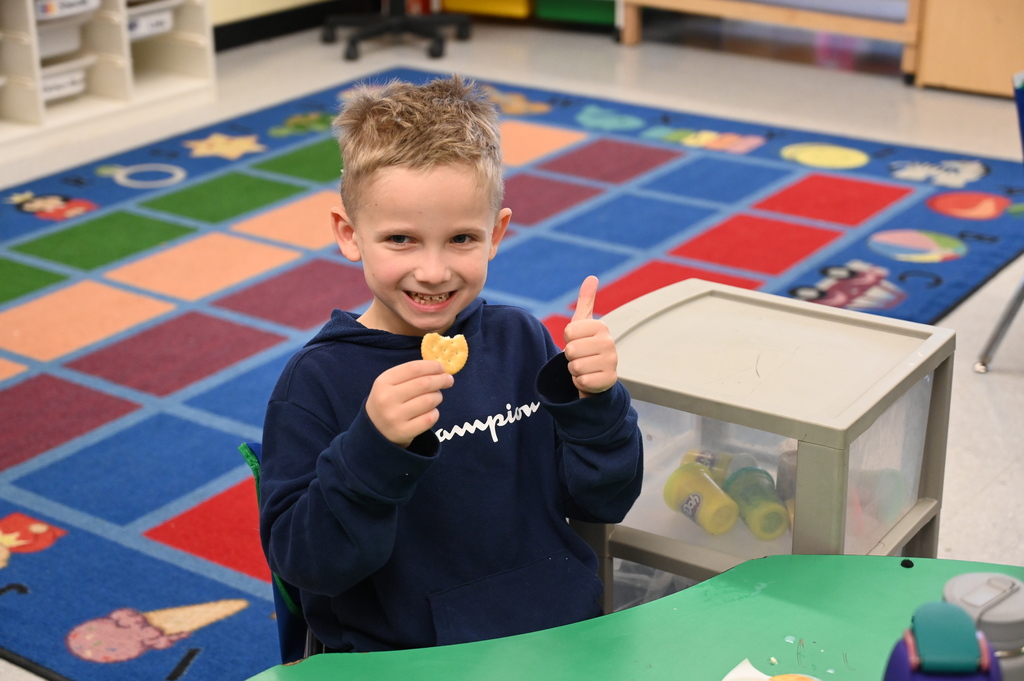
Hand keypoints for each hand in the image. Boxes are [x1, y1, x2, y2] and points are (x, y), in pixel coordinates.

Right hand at [365, 360, 453, 447]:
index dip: (432, 366)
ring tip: (436, 397)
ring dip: (438, 396)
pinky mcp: (404, 432)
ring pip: (429, 400)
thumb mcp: (390, 384)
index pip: (414, 368)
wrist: (375, 430)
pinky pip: (430, 418)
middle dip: (441, 380)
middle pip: (424, 384)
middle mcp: (387, 399)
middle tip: (449, 380)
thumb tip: (440, 369)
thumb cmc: (388, 401)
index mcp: (383, 382)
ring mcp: (395, 417)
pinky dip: (435, 412)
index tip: (441, 368)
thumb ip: (411, 374)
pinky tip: (430, 412)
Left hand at [564, 276, 617, 397]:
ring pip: (575, 366)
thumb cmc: (587, 346)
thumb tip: (592, 277)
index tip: (578, 341)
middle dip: (571, 356)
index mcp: (601, 326)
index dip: (568, 339)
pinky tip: (589, 377)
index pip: (569, 332)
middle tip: (581, 356)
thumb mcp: (583, 323)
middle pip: (571, 350)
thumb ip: (586, 300)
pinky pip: (581, 381)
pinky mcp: (609, 381)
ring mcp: (612, 362)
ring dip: (575, 370)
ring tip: (585, 367)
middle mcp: (610, 343)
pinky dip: (580, 382)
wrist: (598, 374)